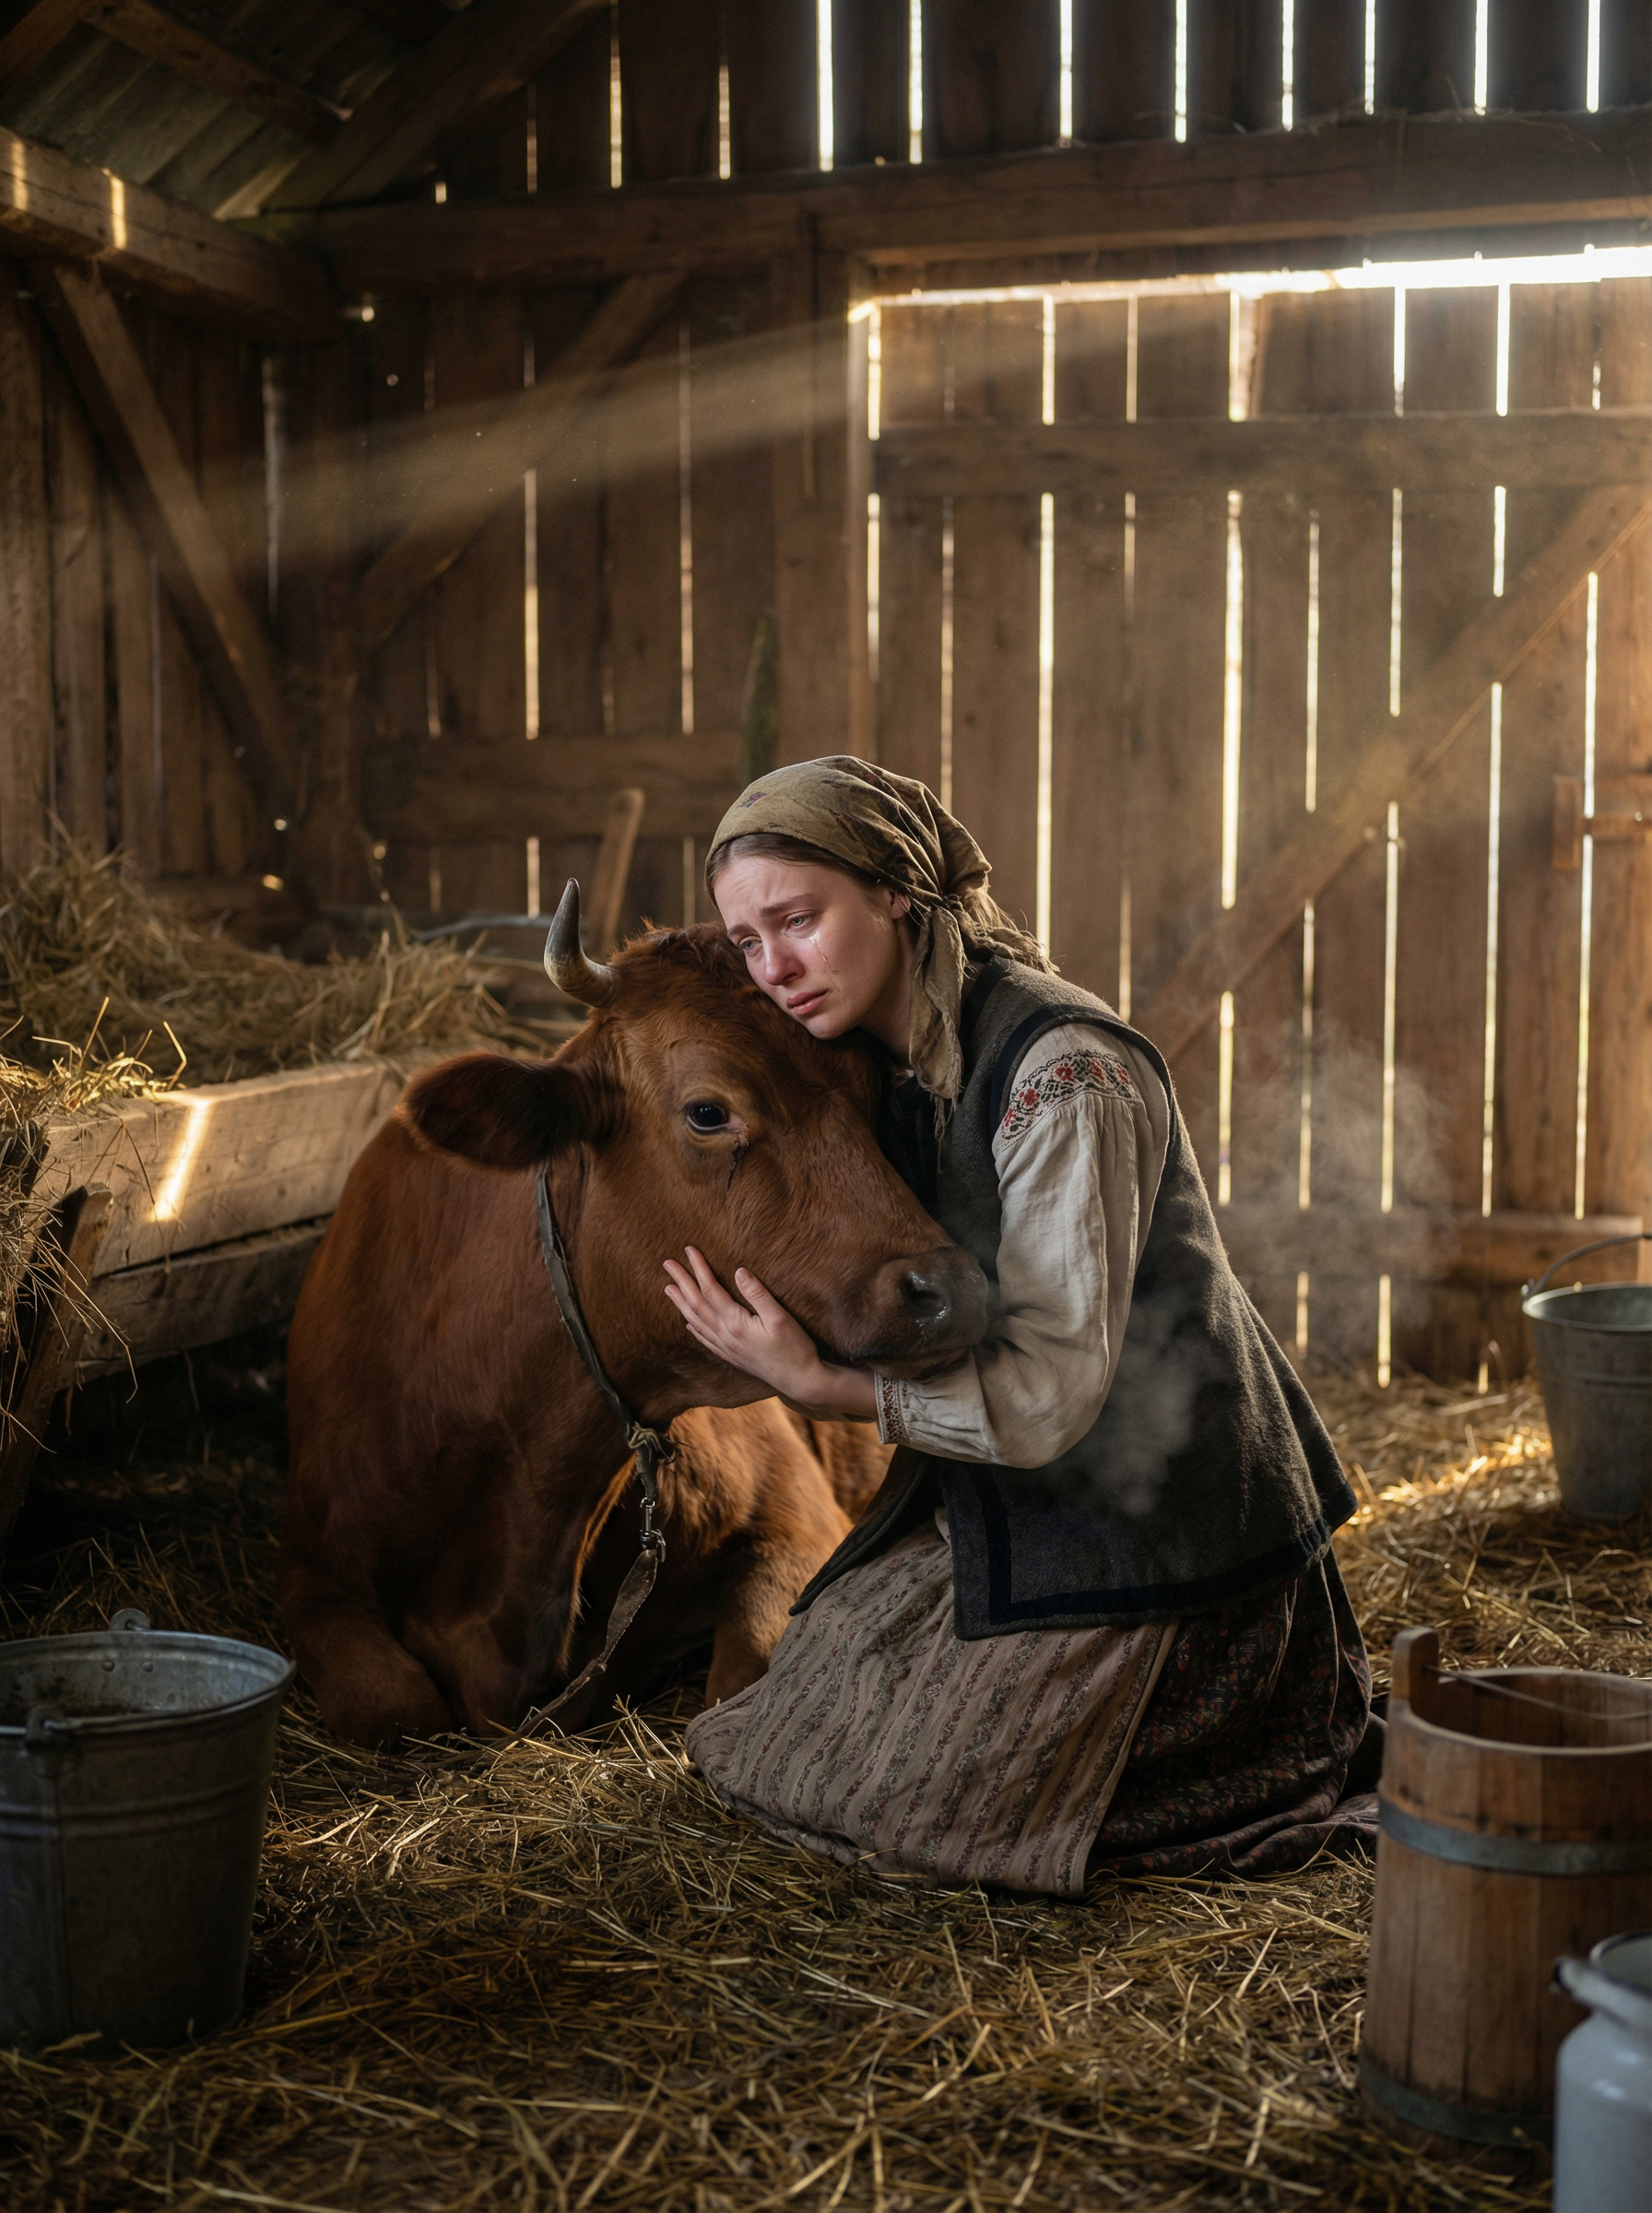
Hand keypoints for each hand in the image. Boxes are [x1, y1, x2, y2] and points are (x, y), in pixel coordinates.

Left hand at [662, 1249, 875, 1418]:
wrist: (800, 1381)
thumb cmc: (794, 1348)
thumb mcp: (780, 1317)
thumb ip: (758, 1294)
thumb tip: (738, 1271)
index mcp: (735, 1323)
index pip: (710, 1289)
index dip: (699, 1268)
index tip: (688, 1249)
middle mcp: (725, 1336)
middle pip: (697, 1304)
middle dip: (682, 1282)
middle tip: (667, 1263)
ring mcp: (727, 1348)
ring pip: (697, 1321)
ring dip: (682, 1303)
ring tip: (669, 1289)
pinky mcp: (732, 1357)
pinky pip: (706, 1340)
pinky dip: (694, 1328)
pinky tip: (689, 1323)